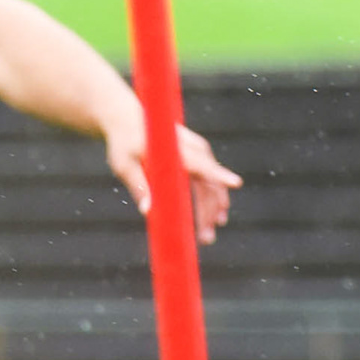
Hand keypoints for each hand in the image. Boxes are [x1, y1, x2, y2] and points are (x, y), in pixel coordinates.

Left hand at [101, 105, 241, 245]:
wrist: (128, 120)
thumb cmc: (123, 143)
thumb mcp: (124, 164)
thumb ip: (138, 185)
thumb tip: (148, 211)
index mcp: (175, 149)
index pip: (200, 163)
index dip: (218, 174)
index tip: (236, 183)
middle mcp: (193, 150)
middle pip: (209, 183)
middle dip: (210, 211)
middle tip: (206, 239)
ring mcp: (198, 154)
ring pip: (211, 185)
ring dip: (212, 211)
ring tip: (207, 237)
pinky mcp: (196, 159)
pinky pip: (208, 182)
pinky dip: (211, 201)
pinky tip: (212, 219)